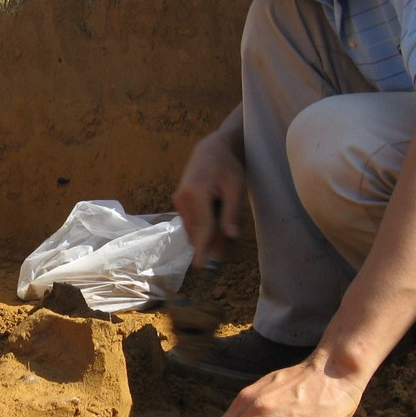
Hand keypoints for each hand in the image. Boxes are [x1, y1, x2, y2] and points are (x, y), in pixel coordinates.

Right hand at [172, 128, 246, 265]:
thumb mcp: (237, 187)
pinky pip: (192, 223)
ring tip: (225, 212)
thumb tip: (231, 236)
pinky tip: (216, 212)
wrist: (212, 150)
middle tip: (230, 235)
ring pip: (194, 230)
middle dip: (212, 240)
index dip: (203, 248)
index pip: (203, 227)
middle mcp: (182, 199)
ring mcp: (178, 202)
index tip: (200, 266)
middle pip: (198, 232)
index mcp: (195, 193)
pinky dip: (204, 226)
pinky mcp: (179, 204)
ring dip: (209, 232)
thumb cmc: (228, 166)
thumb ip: (233, 212)